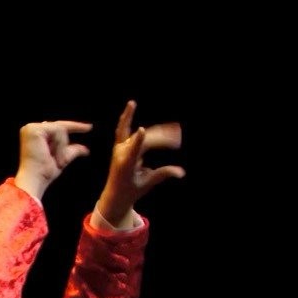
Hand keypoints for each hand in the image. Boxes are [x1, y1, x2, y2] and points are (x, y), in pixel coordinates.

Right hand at [15, 119, 92, 199]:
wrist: (35, 178)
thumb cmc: (44, 172)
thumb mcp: (62, 158)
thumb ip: (72, 151)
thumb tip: (86, 150)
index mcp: (34, 134)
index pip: (57, 126)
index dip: (74, 126)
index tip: (89, 128)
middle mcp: (30, 128)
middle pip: (60, 127)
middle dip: (64, 144)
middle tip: (60, 160)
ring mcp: (30, 128)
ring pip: (60, 128)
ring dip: (62, 146)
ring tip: (56, 160)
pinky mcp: (34, 130)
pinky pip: (57, 130)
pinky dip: (60, 144)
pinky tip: (54, 154)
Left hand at [95, 100, 183, 227]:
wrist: (115, 193)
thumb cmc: (132, 190)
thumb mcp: (147, 184)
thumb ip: (162, 174)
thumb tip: (181, 172)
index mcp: (126, 165)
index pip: (133, 151)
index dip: (138, 140)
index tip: (142, 129)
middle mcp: (121, 153)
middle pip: (145, 140)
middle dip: (162, 140)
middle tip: (177, 142)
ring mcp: (120, 147)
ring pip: (139, 134)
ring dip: (157, 131)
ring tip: (176, 130)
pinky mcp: (121, 144)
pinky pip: (125, 128)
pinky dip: (129, 117)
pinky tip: (132, 105)